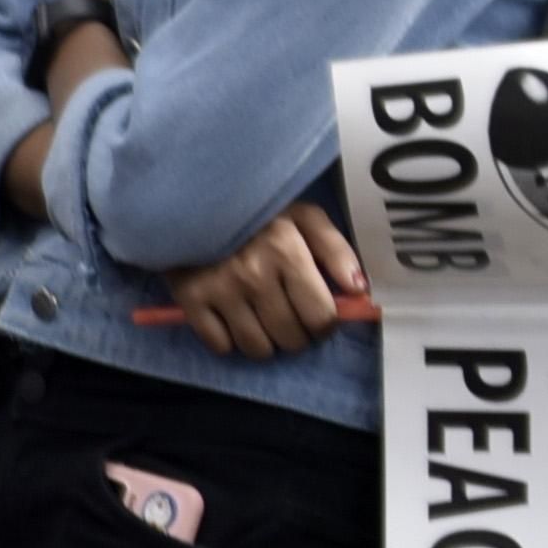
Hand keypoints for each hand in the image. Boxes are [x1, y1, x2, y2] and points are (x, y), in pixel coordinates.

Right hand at [175, 197, 364, 362]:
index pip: (321, 317)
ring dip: (264, 341)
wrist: (189, 199)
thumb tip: (358, 290)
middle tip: (286, 315)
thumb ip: (335, 248)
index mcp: (286, 251)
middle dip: (296, 334)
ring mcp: (219, 288)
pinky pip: (219, 345)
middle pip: (291, 338)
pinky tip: (229, 318)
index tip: (314, 314)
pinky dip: (228, 340)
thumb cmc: (254, 211)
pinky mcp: (189, 298)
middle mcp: (254, 274)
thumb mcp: (300, 215)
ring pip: (257, 348)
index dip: (324, 324)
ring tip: (259, 319)